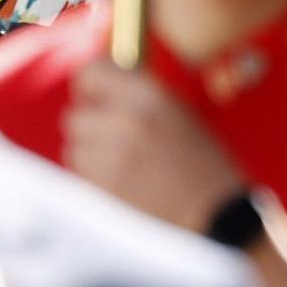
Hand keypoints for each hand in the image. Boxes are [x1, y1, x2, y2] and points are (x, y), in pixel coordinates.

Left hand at [65, 60, 245, 233]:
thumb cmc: (203, 162)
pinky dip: (95, 177)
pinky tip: (124, 182)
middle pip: (75, 115)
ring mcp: (108, 158)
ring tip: (124, 163)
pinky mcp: (98, 189)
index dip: (93, 84)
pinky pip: (81, 174)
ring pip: (75, 147)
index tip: (99, 92)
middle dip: (92, 123)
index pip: (90, 74)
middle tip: (114, 134)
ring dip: (92, 152)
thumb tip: (106, 84)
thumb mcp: (180, 114)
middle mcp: (123, 122)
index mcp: (149, 97)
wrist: (211, 212)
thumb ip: (140, 96)